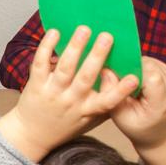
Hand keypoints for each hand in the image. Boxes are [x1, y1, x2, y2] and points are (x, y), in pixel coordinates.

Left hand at [0, 26, 137, 162]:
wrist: (32, 135)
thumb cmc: (65, 125)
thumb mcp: (88, 120)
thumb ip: (105, 103)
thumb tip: (128, 80)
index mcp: (88, 109)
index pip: (107, 101)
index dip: (121, 91)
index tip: (134, 78)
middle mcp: (71, 100)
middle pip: (86, 77)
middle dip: (97, 56)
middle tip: (107, 36)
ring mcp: (53, 92)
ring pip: (65, 68)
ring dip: (75, 47)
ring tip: (84, 29)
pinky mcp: (36, 85)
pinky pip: (40, 64)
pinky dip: (46, 47)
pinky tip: (54, 32)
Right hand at [117, 59, 165, 164]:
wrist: (159, 132)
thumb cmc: (138, 126)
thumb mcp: (120, 116)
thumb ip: (112, 94)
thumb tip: (105, 70)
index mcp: (162, 103)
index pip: (151, 76)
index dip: (132, 72)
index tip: (118, 78)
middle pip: (149, 66)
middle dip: (131, 69)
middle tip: (120, 81)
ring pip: (149, 61)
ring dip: (135, 68)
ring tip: (129, 84)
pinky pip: (152, 62)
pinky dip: (141, 68)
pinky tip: (137, 82)